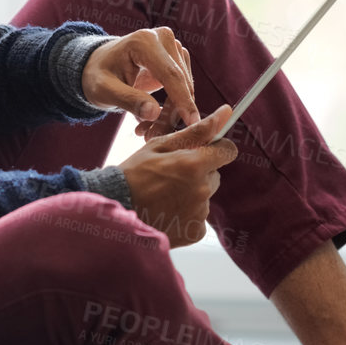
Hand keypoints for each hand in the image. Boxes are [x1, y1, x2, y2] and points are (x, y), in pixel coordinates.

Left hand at [80, 27, 197, 129]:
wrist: (98, 66)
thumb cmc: (98, 76)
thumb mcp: (105, 90)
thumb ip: (128, 100)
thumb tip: (154, 114)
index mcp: (144, 41)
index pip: (170, 74)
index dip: (182, 100)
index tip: (192, 124)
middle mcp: (163, 38)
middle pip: (180, 82)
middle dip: (171, 114)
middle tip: (151, 137)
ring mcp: (172, 47)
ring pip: (185, 88)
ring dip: (171, 114)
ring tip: (146, 131)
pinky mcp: (176, 59)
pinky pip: (183, 88)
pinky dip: (172, 108)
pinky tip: (152, 122)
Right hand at [117, 106, 236, 248]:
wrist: (117, 210)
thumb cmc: (135, 174)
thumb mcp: (160, 145)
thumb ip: (196, 131)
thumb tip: (226, 112)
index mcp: (194, 165)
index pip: (228, 151)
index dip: (216, 149)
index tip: (203, 152)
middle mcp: (202, 190)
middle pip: (214, 175)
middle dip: (199, 172)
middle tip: (171, 176)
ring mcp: (200, 213)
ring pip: (205, 196)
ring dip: (192, 193)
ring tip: (165, 195)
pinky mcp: (196, 232)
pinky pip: (199, 216)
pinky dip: (187, 214)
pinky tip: (167, 211)